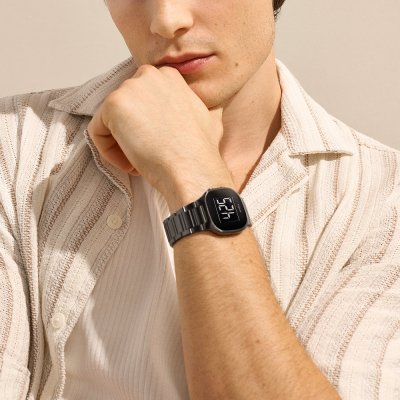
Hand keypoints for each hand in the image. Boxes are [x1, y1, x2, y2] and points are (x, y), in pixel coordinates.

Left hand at [86, 64, 228, 197]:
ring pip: (111, 121)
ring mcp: (130, 88)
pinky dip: (109, 152)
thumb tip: (207, 111)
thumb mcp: (209, 118)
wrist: (193, 168)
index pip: (142, 100)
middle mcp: (149, 75)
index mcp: (169, 76)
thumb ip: (195, 107)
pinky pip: (98, 131)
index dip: (148, 126)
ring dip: (121, 145)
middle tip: (146, 155)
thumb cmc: (201, 151)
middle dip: (132, 133)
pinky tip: (130, 164)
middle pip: (126, 108)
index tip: (157, 144)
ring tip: (140, 163)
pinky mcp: (113, 105)